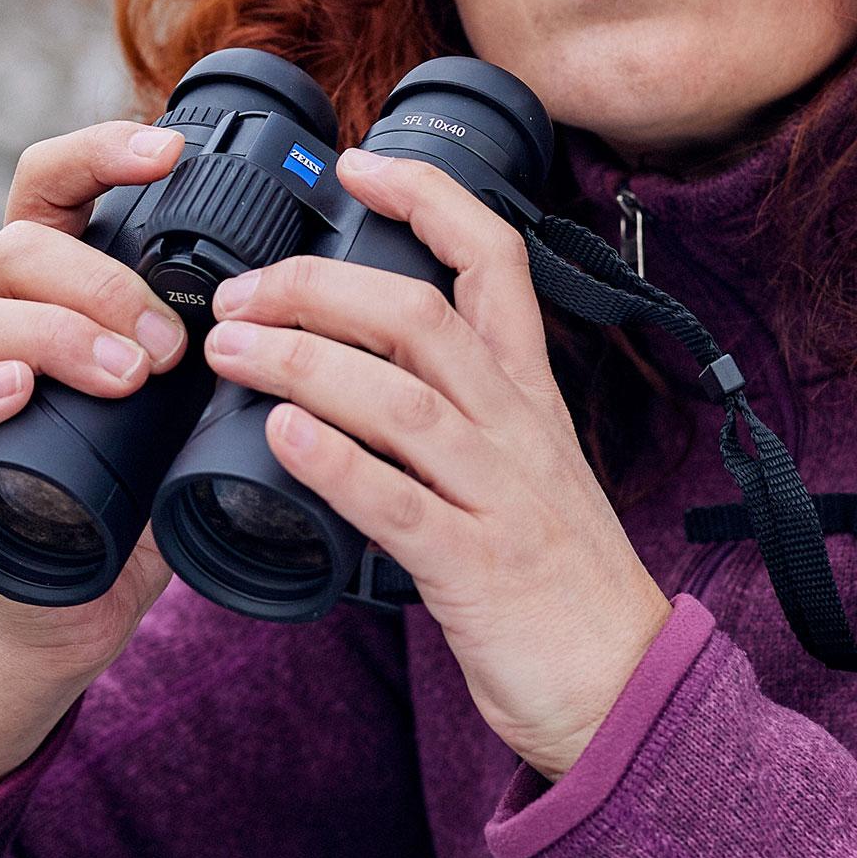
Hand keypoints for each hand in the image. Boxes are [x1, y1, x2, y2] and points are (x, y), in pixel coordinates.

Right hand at [0, 117, 196, 681]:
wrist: (98, 586)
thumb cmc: (153, 465)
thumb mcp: (202, 383)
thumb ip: (231, 324)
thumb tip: (320, 271)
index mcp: (61, 276)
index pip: (55, 182)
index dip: (101, 151)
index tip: (170, 151)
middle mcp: (3, 312)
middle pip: (19, 247)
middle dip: (103, 283)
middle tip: (172, 345)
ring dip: (58, 337)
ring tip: (129, 378)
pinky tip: (16, 392)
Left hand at [202, 147, 673, 779]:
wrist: (628, 693)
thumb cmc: (556, 578)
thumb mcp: (520, 469)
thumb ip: (457, 413)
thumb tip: (352, 370)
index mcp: (528, 394)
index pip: (493, 259)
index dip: (427, 198)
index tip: (356, 164)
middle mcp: (518, 428)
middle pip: (420, 316)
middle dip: (319, 287)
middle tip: (238, 291)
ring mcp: (501, 496)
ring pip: (402, 399)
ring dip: (304, 363)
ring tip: (228, 349)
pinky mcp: (478, 571)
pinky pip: (400, 506)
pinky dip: (337, 465)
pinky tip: (280, 439)